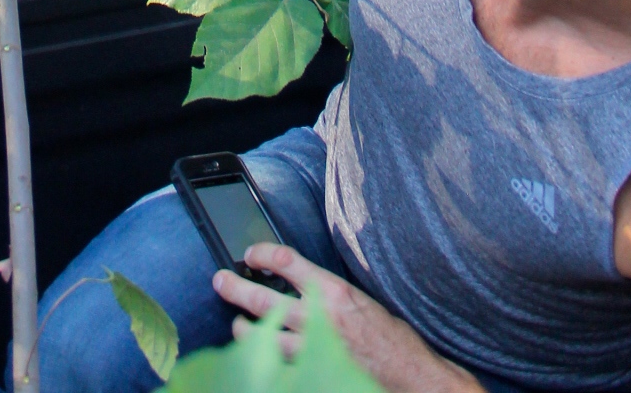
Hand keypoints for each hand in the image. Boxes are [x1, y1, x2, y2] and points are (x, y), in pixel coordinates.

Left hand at [214, 247, 477, 390]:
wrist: (410, 376)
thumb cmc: (392, 338)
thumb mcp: (362, 300)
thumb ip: (329, 292)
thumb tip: (302, 284)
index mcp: (333, 293)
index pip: (287, 262)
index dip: (263, 254)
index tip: (250, 254)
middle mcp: (319, 319)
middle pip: (264, 301)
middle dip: (236, 289)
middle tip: (220, 281)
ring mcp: (313, 351)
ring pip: (263, 339)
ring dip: (244, 331)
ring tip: (237, 325)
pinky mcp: (312, 375)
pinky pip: (278, 367)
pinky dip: (265, 361)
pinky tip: (258, 359)